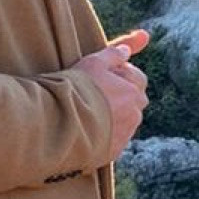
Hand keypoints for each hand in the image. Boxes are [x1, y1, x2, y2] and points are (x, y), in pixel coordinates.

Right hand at [76, 29, 150, 162]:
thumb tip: (132, 46)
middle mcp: (135, 113)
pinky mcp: (113, 151)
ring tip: (88, 111)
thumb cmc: (76, 89)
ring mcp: (125, 134)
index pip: (137, 78)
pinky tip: (87, 128)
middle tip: (96, 93)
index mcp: (133, 91)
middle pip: (134, 101)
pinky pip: (114, 139)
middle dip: (121, 96)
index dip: (121, 74)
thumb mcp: (93, 62)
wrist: (61, 124)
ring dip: (113, 116)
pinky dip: (105, 134)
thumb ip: (114, 53)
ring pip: (125, 121)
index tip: (103, 75)